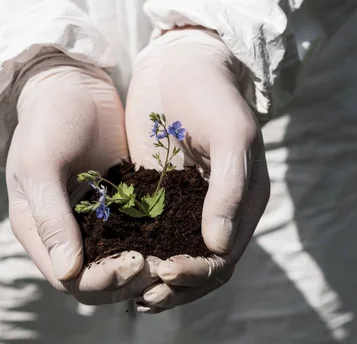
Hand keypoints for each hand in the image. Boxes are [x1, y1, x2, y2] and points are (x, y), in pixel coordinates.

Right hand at [7, 54, 158, 304]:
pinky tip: (175, 237)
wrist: (71, 84)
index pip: (68, 279)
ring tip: (173, 258)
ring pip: (117, 262)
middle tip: (162, 265)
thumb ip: (51, 218)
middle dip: (127, 280)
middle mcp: (62, 233)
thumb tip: (67, 273)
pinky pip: (132, 234)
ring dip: (143, 267)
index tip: (134, 263)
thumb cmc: (47, 120)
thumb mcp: (40, 166)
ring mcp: (89, 221)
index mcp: (37, 230)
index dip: (101, 282)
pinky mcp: (114, 204)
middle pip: (95, 279)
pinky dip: (151, 242)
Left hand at [125, 28, 270, 312]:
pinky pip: (149, 231)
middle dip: (174, 284)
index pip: (223, 258)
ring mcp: (185, 204)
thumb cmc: (212, 92)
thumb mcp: (232, 135)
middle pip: (198, 265)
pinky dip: (137, 249)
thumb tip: (219, 247)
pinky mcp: (156, 192)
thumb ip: (230, 189)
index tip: (167, 274)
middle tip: (143, 295)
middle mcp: (216, 211)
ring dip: (153, 276)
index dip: (198, 274)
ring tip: (127, 289)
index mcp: (242, 202)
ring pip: (172, 254)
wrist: (181, 61)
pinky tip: (114, 258)